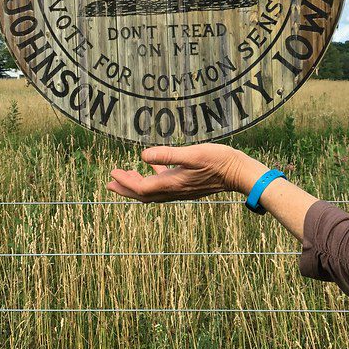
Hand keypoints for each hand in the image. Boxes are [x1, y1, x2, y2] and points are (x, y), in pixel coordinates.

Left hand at [107, 144, 267, 202]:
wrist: (239, 173)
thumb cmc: (219, 161)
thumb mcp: (192, 154)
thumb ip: (167, 155)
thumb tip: (143, 156)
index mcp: (173, 184)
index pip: (141, 188)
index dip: (125, 182)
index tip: (112, 173)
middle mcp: (175, 191)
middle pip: (144, 195)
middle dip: (125, 189)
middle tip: (109, 183)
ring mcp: (182, 190)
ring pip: (152, 192)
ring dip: (137, 186)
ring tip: (125, 177)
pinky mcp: (188, 185)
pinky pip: (164, 186)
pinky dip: (153, 179)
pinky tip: (153, 167)